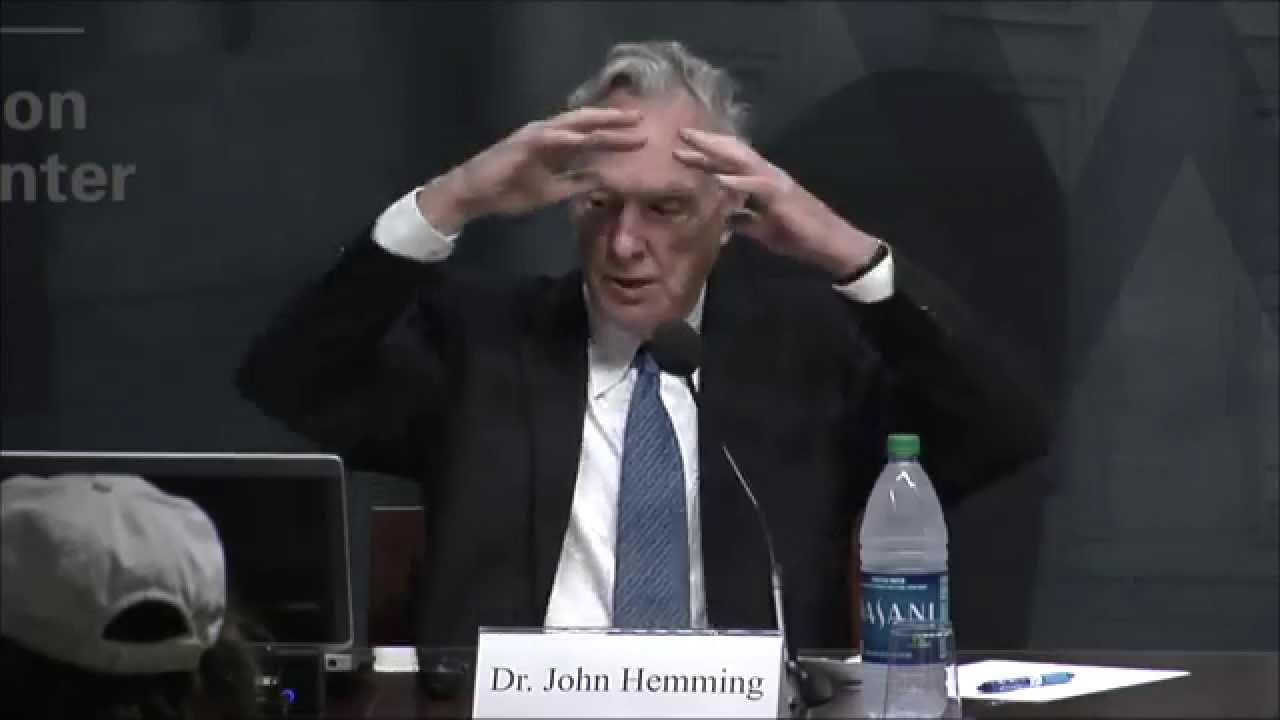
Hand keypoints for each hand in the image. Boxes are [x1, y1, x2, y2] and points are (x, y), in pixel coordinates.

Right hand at [419, 107, 646, 233]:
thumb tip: (605, 180)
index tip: (641, 137)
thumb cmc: (509, 191)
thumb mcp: (552, 191)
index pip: (591, 138)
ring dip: (596, 122)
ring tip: (620, 121)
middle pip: (587, 124)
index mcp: (556, 146)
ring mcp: (534, 136)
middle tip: (641, 119)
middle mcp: (548, 134)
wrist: (473, 194)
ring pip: (571, 125)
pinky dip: (566, 137)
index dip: (616, 136)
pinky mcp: (521, 144)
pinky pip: (548, 138)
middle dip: (613, 120)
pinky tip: (584, 138)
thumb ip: (577, 183)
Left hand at [673, 127, 880, 277]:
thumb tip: (726, 221)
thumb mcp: (764, 229)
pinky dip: (736, 182)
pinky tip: (718, 179)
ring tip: (693, 145)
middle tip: (682, 134)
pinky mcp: (782, 196)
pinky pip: (755, 186)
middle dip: (708, 143)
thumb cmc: (800, 235)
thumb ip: (745, 221)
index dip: (709, 155)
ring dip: (716, 152)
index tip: (684, 150)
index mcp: (763, 182)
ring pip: (742, 160)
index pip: (732, 162)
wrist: (832, 243)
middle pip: (733, 153)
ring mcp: (775, 182)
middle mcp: (768, 175)